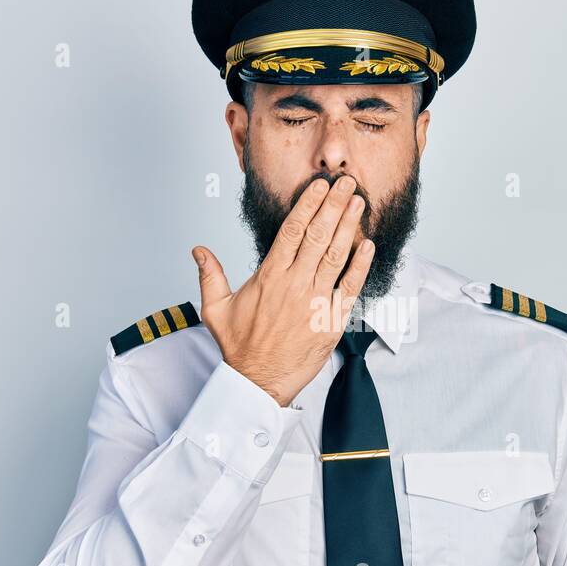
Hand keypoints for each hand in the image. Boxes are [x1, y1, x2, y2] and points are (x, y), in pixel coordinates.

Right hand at [191, 175, 375, 406]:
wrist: (258, 382)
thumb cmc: (239, 346)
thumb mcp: (215, 309)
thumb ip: (210, 275)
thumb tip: (198, 250)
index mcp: (269, 276)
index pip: (292, 230)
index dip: (308, 204)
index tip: (319, 186)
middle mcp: (294, 284)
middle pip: (317, 235)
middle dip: (333, 205)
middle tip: (346, 183)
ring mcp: (314, 302)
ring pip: (336, 256)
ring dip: (349, 227)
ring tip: (358, 204)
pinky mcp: (331, 321)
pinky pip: (349, 288)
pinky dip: (360, 266)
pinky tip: (368, 246)